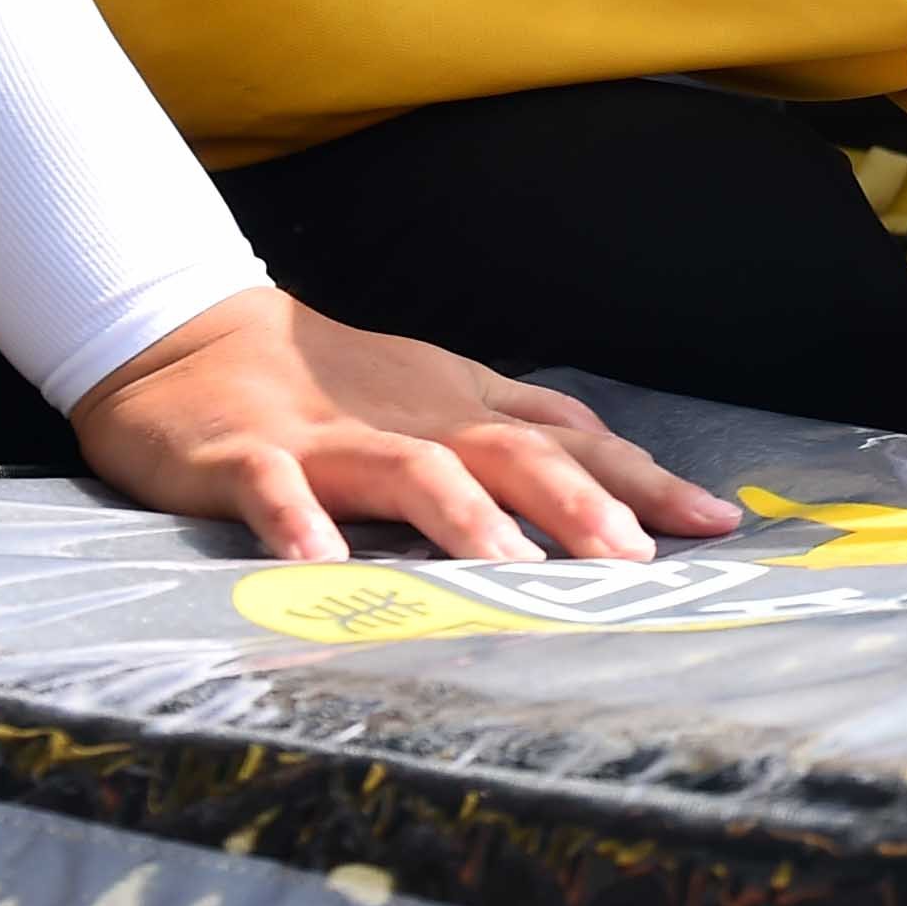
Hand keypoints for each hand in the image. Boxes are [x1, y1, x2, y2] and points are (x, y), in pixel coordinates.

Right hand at [71, 286, 744, 564]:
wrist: (190, 334)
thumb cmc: (334, 382)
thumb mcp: (445, 394)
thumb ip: (527, 428)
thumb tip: (621, 467)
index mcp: (465, 409)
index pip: (573, 444)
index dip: (645, 482)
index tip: (717, 522)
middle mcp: (416, 420)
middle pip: (513, 454)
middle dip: (578, 505)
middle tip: (632, 559)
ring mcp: (330, 437)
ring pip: (410, 471)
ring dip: (463, 518)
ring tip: (509, 571)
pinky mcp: (247, 454)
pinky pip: (275, 490)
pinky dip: (298, 524)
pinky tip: (322, 563)